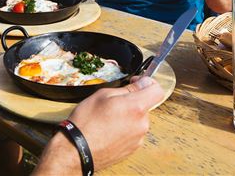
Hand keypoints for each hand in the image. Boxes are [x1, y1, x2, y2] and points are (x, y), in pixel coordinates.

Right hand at [35, 76, 163, 173]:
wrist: (77, 150)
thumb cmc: (87, 122)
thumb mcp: (103, 95)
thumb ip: (127, 88)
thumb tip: (141, 84)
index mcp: (136, 107)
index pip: (157, 90)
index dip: (148, 83)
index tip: (136, 82)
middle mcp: (142, 124)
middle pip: (146, 105)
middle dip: (134, 101)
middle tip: (114, 102)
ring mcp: (138, 138)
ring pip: (139, 119)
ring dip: (129, 116)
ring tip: (109, 118)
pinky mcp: (133, 149)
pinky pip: (134, 132)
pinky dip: (125, 128)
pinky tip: (109, 129)